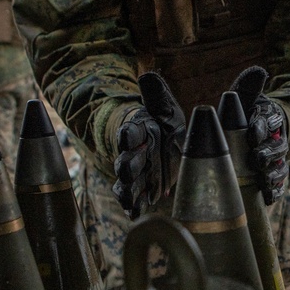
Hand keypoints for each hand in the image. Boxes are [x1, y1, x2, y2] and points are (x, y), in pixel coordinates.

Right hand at [112, 73, 185, 218]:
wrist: (164, 141)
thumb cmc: (162, 121)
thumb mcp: (165, 107)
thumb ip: (156, 95)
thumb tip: (148, 75)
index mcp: (137, 131)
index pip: (128, 132)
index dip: (127, 134)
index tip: (128, 135)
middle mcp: (133, 153)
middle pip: (125, 162)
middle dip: (126, 166)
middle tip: (129, 169)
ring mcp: (138, 173)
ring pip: (126, 184)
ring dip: (127, 192)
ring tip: (128, 201)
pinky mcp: (144, 187)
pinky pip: (135, 199)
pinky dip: (134, 207)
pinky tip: (134, 214)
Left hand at [231, 66, 289, 203]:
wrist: (257, 133)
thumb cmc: (246, 114)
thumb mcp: (247, 99)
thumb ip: (247, 88)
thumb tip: (259, 71)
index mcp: (269, 118)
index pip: (269, 120)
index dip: (262, 127)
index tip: (252, 133)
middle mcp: (276, 139)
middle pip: (277, 147)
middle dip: (267, 153)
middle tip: (256, 158)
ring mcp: (277, 159)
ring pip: (279, 167)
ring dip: (272, 174)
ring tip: (263, 179)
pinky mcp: (273, 175)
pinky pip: (278, 185)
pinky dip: (274, 192)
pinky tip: (268, 197)